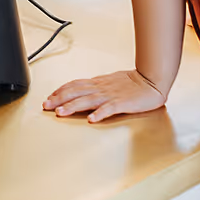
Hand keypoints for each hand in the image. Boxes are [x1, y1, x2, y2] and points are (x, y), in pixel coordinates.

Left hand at [43, 69, 164, 122]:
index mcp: (98, 83)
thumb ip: (95, 87)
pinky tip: (92, 119)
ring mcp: (111, 95)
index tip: (49, 97)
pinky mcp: (123, 103)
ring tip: (61, 112)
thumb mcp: (110, 82)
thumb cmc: (133, 83)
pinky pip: (109, 108)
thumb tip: (80, 91)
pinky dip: (100, 113)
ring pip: (88, 100)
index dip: (60, 91)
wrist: (152, 80)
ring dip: (73, 106)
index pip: (74, 85)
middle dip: (59, 99)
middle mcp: (101, 88)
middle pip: (76, 92)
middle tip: (46, 105)